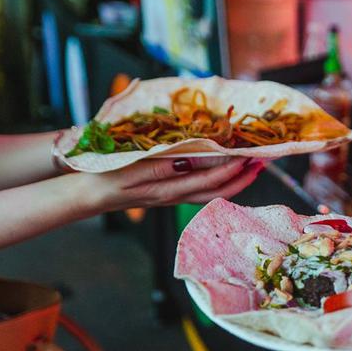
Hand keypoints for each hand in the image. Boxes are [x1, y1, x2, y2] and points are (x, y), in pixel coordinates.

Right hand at [76, 157, 262, 212]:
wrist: (86, 194)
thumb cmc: (103, 176)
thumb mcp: (128, 169)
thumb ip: (159, 166)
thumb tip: (189, 160)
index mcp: (167, 190)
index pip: (208, 181)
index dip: (231, 168)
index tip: (249, 154)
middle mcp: (175, 196)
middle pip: (218, 190)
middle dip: (244, 176)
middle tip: (264, 160)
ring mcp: (173, 196)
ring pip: (212, 192)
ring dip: (235, 180)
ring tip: (254, 165)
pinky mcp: (169, 192)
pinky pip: (200, 189)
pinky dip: (218, 179)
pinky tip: (225, 169)